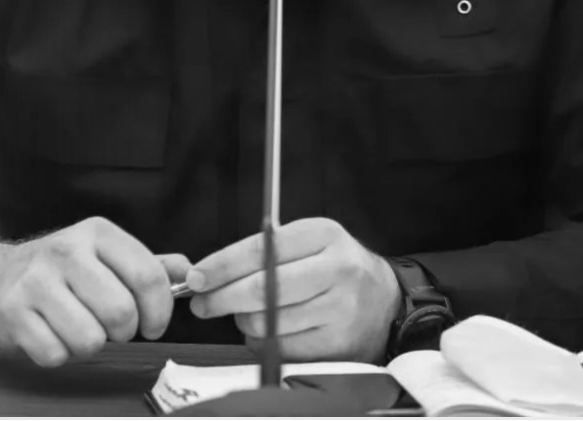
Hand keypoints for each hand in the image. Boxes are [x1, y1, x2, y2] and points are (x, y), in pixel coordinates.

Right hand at [0, 216, 188, 367]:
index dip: (160, 311)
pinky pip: (55, 354)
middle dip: (123, 332)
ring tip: (78, 328)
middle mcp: (65, 250)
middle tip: (111, 327)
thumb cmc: (61, 271)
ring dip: (89, 344)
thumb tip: (189, 271)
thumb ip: (147, 264)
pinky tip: (51, 335)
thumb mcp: (103, 255)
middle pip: (120, 312)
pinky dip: (59, 354)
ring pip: (89, 339)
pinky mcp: (12, 313)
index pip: (148, 275)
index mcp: (95, 233)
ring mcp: (34, 281)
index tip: (153, 324)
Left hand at [186, 217, 400, 362]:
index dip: (221, 266)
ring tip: (245, 315)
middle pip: (263, 289)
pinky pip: (284, 348)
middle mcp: (337, 270)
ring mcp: (341, 309)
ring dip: (245, 322)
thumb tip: (207, 274)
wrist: (385, 300)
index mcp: (323, 235)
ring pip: (269, 322)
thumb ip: (264, 250)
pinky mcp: (340, 343)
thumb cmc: (333, 267)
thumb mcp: (308, 241)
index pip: (261, 250)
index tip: (196, 278)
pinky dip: (265, 342)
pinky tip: (269, 332)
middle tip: (202, 304)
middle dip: (221, 298)